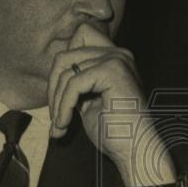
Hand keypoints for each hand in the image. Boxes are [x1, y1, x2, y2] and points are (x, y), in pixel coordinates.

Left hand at [48, 23, 174, 186]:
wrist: (135, 150)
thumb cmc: (114, 132)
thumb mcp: (88, 101)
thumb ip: (76, 82)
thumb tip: (52, 76)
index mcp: (115, 58)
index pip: (80, 36)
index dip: (64, 63)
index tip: (60, 95)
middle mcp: (118, 53)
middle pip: (65, 54)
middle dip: (53, 86)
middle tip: (56, 114)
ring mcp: (117, 60)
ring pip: (66, 70)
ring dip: (56, 101)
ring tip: (60, 124)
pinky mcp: (112, 71)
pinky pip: (73, 84)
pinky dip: (63, 106)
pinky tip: (65, 124)